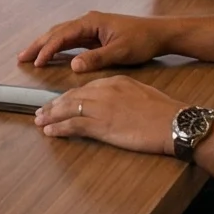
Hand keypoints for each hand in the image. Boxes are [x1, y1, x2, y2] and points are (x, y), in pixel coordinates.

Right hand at [17, 11, 162, 71]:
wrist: (158, 34)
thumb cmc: (142, 40)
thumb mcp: (120, 51)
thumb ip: (96, 58)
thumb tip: (73, 65)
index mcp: (91, 22)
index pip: (63, 35)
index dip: (47, 48)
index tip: (36, 61)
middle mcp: (88, 21)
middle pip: (57, 32)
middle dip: (38, 44)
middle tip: (21, 56)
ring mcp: (90, 28)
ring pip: (62, 35)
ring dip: (45, 44)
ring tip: (30, 56)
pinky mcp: (94, 35)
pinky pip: (70, 40)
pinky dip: (58, 47)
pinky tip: (51, 55)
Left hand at [34, 75, 181, 153]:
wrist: (173, 121)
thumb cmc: (164, 111)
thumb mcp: (140, 93)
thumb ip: (122, 94)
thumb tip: (113, 102)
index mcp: (114, 81)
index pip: (85, 88)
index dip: (69, 96)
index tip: (60, 101)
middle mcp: (104, 91)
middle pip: (72, 96)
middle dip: (54, 104)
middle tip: (41, 110)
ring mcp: (101, 107)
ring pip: (68, 109)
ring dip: (51, 116)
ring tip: (40, 121)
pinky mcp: (102, 125)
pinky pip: (74, 125)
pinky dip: (59, 128)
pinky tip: (50, 132)